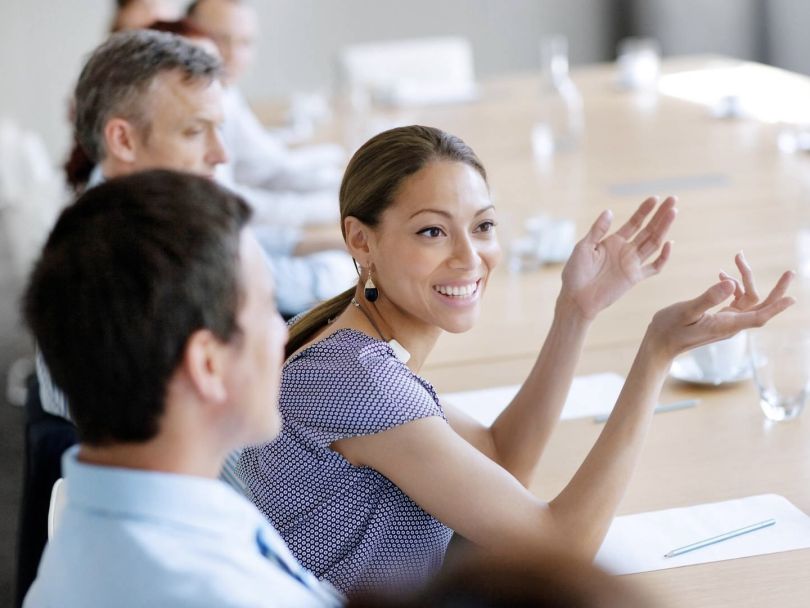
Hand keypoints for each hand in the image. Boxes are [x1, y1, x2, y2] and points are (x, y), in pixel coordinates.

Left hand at [560, 196, 676, 319]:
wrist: (576, 297)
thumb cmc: (575, 273)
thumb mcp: (583, 247)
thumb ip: (597, 230)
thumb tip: (609, 211)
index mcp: (613, 241)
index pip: (634, 223)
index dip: (644, 210)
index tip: (655, 198)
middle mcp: (626, 250)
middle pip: (648, 230)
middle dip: (660, 215)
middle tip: (673, 199)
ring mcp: (632, 264)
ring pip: (654, 243)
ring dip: (664, 228)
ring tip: (673, 212)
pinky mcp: (635, 278)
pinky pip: (654, 267)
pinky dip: (663, 257)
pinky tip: (669, 243)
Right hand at [645, 258, 794, 362]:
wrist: (660, 343)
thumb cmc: (670, 329)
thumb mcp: (687, 311)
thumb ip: (709, 298)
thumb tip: (731, 283)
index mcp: (726, 324)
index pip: (759, 316)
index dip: (776, 307)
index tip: (793, 298)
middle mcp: (731, 324)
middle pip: (760, 306)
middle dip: (775, 290)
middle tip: (790, 273)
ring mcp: (727, 321)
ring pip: (747, 299)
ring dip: (745, 279)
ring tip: (737, 258)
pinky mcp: (720, 318)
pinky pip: (736, 301)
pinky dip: (734, 286)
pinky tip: (721, 275)